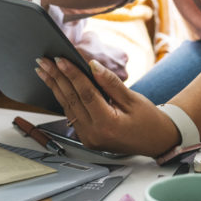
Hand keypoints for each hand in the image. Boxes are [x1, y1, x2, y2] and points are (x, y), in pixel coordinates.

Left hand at [34, 56, 178, 156]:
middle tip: (43, 61)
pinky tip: (56, 85)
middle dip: (56, 77)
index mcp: (108, 124)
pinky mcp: (87, 138)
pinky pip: (72, 114)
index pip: (85, 94)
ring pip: (67, 107)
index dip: (72, 74)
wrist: (157, 142)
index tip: (60, 59)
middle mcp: (94, 134)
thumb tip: (92, 65)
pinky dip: (64, 98)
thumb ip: (110, 83)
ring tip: (43, 70)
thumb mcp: (132, 99)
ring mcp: (89, 138)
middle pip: (71, 100)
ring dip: (55, 87)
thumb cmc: (149, 121)